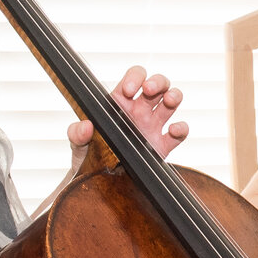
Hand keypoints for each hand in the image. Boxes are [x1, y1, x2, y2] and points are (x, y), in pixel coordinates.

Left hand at [67, 66, 188, 160]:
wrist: (99, 181)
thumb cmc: (89, 156)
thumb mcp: (77, 143)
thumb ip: (76, 133)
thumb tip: (84, 125)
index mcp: (121, 102)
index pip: (134, 77)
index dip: (135, 78)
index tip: (128, 90)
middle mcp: (140, 110)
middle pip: (158, 83)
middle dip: (158, 81)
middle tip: (149, 90)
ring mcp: (153, 126)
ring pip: (172, 101)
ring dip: (175, 95)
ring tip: (169, 101)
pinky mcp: (162, 145)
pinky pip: (179, 132)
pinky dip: (181, 128)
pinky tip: (173, 130)